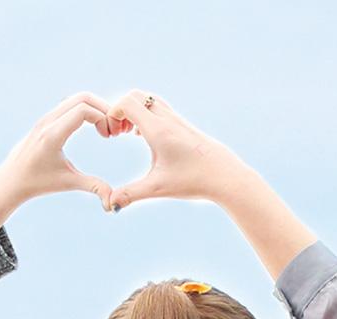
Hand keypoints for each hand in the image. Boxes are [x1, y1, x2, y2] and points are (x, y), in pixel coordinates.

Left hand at [0, 92, 124, 227]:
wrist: (10, 180)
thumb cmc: (37, 183)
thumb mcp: (67, 183)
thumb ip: (93, 187)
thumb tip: (112, 203)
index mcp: (52, 135)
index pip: (84, 110)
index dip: (103, 118)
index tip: (109, 137)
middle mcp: (48, 121)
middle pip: (82, 97)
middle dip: (103, 109)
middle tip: (112, 129)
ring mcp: (45, 118)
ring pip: (75, 98)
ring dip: (94, 108)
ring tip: (104, 129)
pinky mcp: (45, 119)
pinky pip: (69, 104)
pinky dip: (84, 109)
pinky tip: (92, 127)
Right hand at [103, 89, 260, 210]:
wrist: (226, 176)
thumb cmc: (195, 180)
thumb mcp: (159, 188)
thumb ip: (131, 194)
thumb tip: (110, 205)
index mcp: (159, 130)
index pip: (127, 103)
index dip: (112, 114)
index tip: (112, 135)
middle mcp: (167, 119)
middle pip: (136, 95)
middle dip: (120, 109)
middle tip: (118, 132)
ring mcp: (176, 119)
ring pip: (148, 99)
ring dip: (134, 111)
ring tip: (128, 134)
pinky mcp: (182, 125)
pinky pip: (158, 107)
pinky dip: (145, 114)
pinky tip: (143, 137)